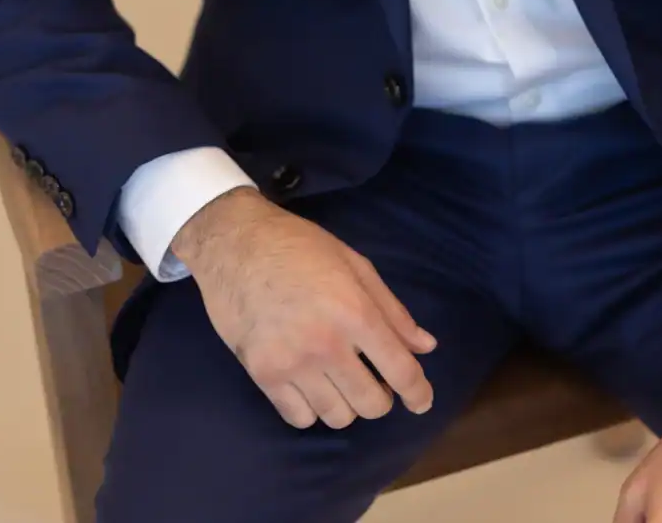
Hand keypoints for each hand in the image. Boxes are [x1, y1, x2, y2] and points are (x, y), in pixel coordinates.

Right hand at [170, 187, 437, 429]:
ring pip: (337, 416)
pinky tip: (310, 384)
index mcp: (355, 311)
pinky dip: (312, 408)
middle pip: (371, 403)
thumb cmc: (300, 247)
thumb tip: (426, 347)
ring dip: (346, 403)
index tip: (421, 402)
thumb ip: (392, 310)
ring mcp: (292, 363)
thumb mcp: (354, 264)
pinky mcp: (262, 374)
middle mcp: (326, 343)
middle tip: (373, 378)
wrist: (236, 243)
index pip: (400, 370)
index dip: (418, 393)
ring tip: (339, 378)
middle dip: (381, 397)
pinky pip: (299, 418)